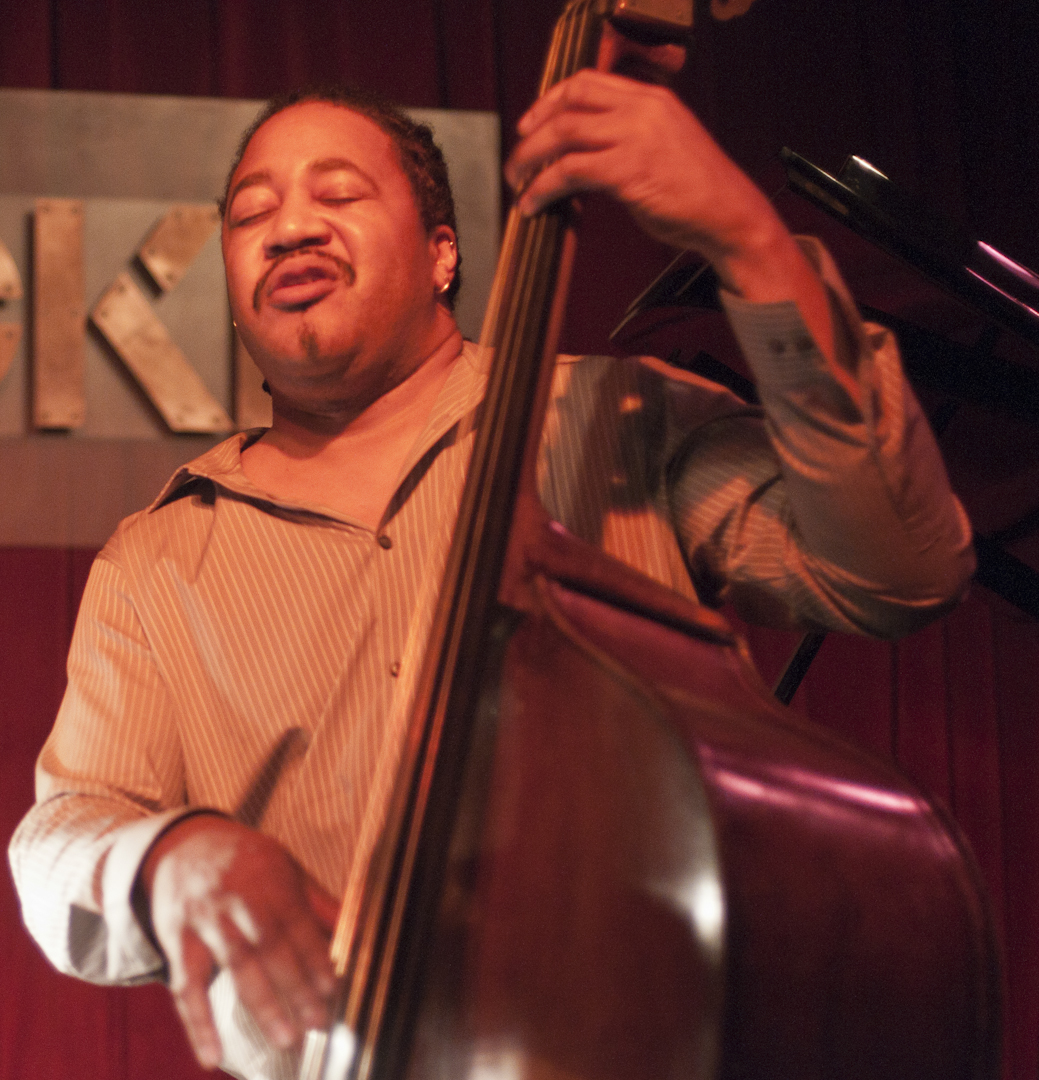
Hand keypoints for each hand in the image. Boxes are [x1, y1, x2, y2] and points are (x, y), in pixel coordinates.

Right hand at [140, 815, 338, 1069]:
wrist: (183, 846)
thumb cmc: (247, 862)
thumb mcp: (286, 868)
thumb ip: (318, 903)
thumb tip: (357, 928)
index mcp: (271, 880)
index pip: (297, 922)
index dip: (315, 955)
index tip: (334, 988)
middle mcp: (238, 900)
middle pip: (269, 946)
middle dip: (296, 986)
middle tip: (318, 1022)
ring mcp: (206, 922)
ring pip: (236, 965)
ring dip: (262, 1003)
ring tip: (286, 1037)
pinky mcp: (177, 942)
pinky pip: (185, 987)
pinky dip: (197, 1024)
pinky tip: (212, 1057)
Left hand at [504, 70, 836, 364]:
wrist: (729, 214)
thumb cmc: (697, 191)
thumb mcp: (664, 146)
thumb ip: (628, 138)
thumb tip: (584, 153)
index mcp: (651, 98)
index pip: (586, 81)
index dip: (549, 101)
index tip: (530, 124)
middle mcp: (642, 109)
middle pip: (568, 103)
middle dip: (532, 131)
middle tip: (516, 159)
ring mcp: (636, 137)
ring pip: (563, 134)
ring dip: (529, 160)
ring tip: (516, 183)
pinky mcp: (629, 170)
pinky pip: (570, 171)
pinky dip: (543, 187)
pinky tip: (532, 204)